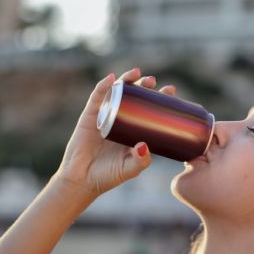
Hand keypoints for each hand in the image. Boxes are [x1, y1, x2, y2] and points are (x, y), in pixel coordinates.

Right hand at [54, 67, 176, 196]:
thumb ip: (140, 160)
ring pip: (117, 93)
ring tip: (137, 73)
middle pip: (135, 97)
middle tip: (154, 82)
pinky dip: (103, 86)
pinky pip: (97, 98)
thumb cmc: (108, 175)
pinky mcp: (90, 116)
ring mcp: (105, 116)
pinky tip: (111, 78)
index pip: (149, 109)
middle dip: (145, 86)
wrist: (82, 180)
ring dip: (127, 80)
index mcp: (134, 130)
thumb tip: (145, 145)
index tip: (170, 91)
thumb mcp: (130, 169)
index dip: (159, 99)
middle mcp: (121, 120)